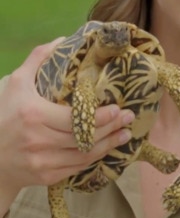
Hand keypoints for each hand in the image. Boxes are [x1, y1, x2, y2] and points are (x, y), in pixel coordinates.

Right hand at [0, 40, 133, 204]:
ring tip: (125, 134)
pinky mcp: (47, 176)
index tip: (118, 109)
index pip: (75, 119)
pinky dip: (95, 157)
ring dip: (109, 144)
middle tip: (128, 118)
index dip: (100, 116)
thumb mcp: (16, 84)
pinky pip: (78, 167)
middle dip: (111, 128)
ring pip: (85, 155)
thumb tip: (62, 41)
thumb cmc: (4, 116)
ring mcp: (43, 161)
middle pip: (84, 137)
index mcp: (33, 115)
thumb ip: (37, 60)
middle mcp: (39, 140)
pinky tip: (107, 148)